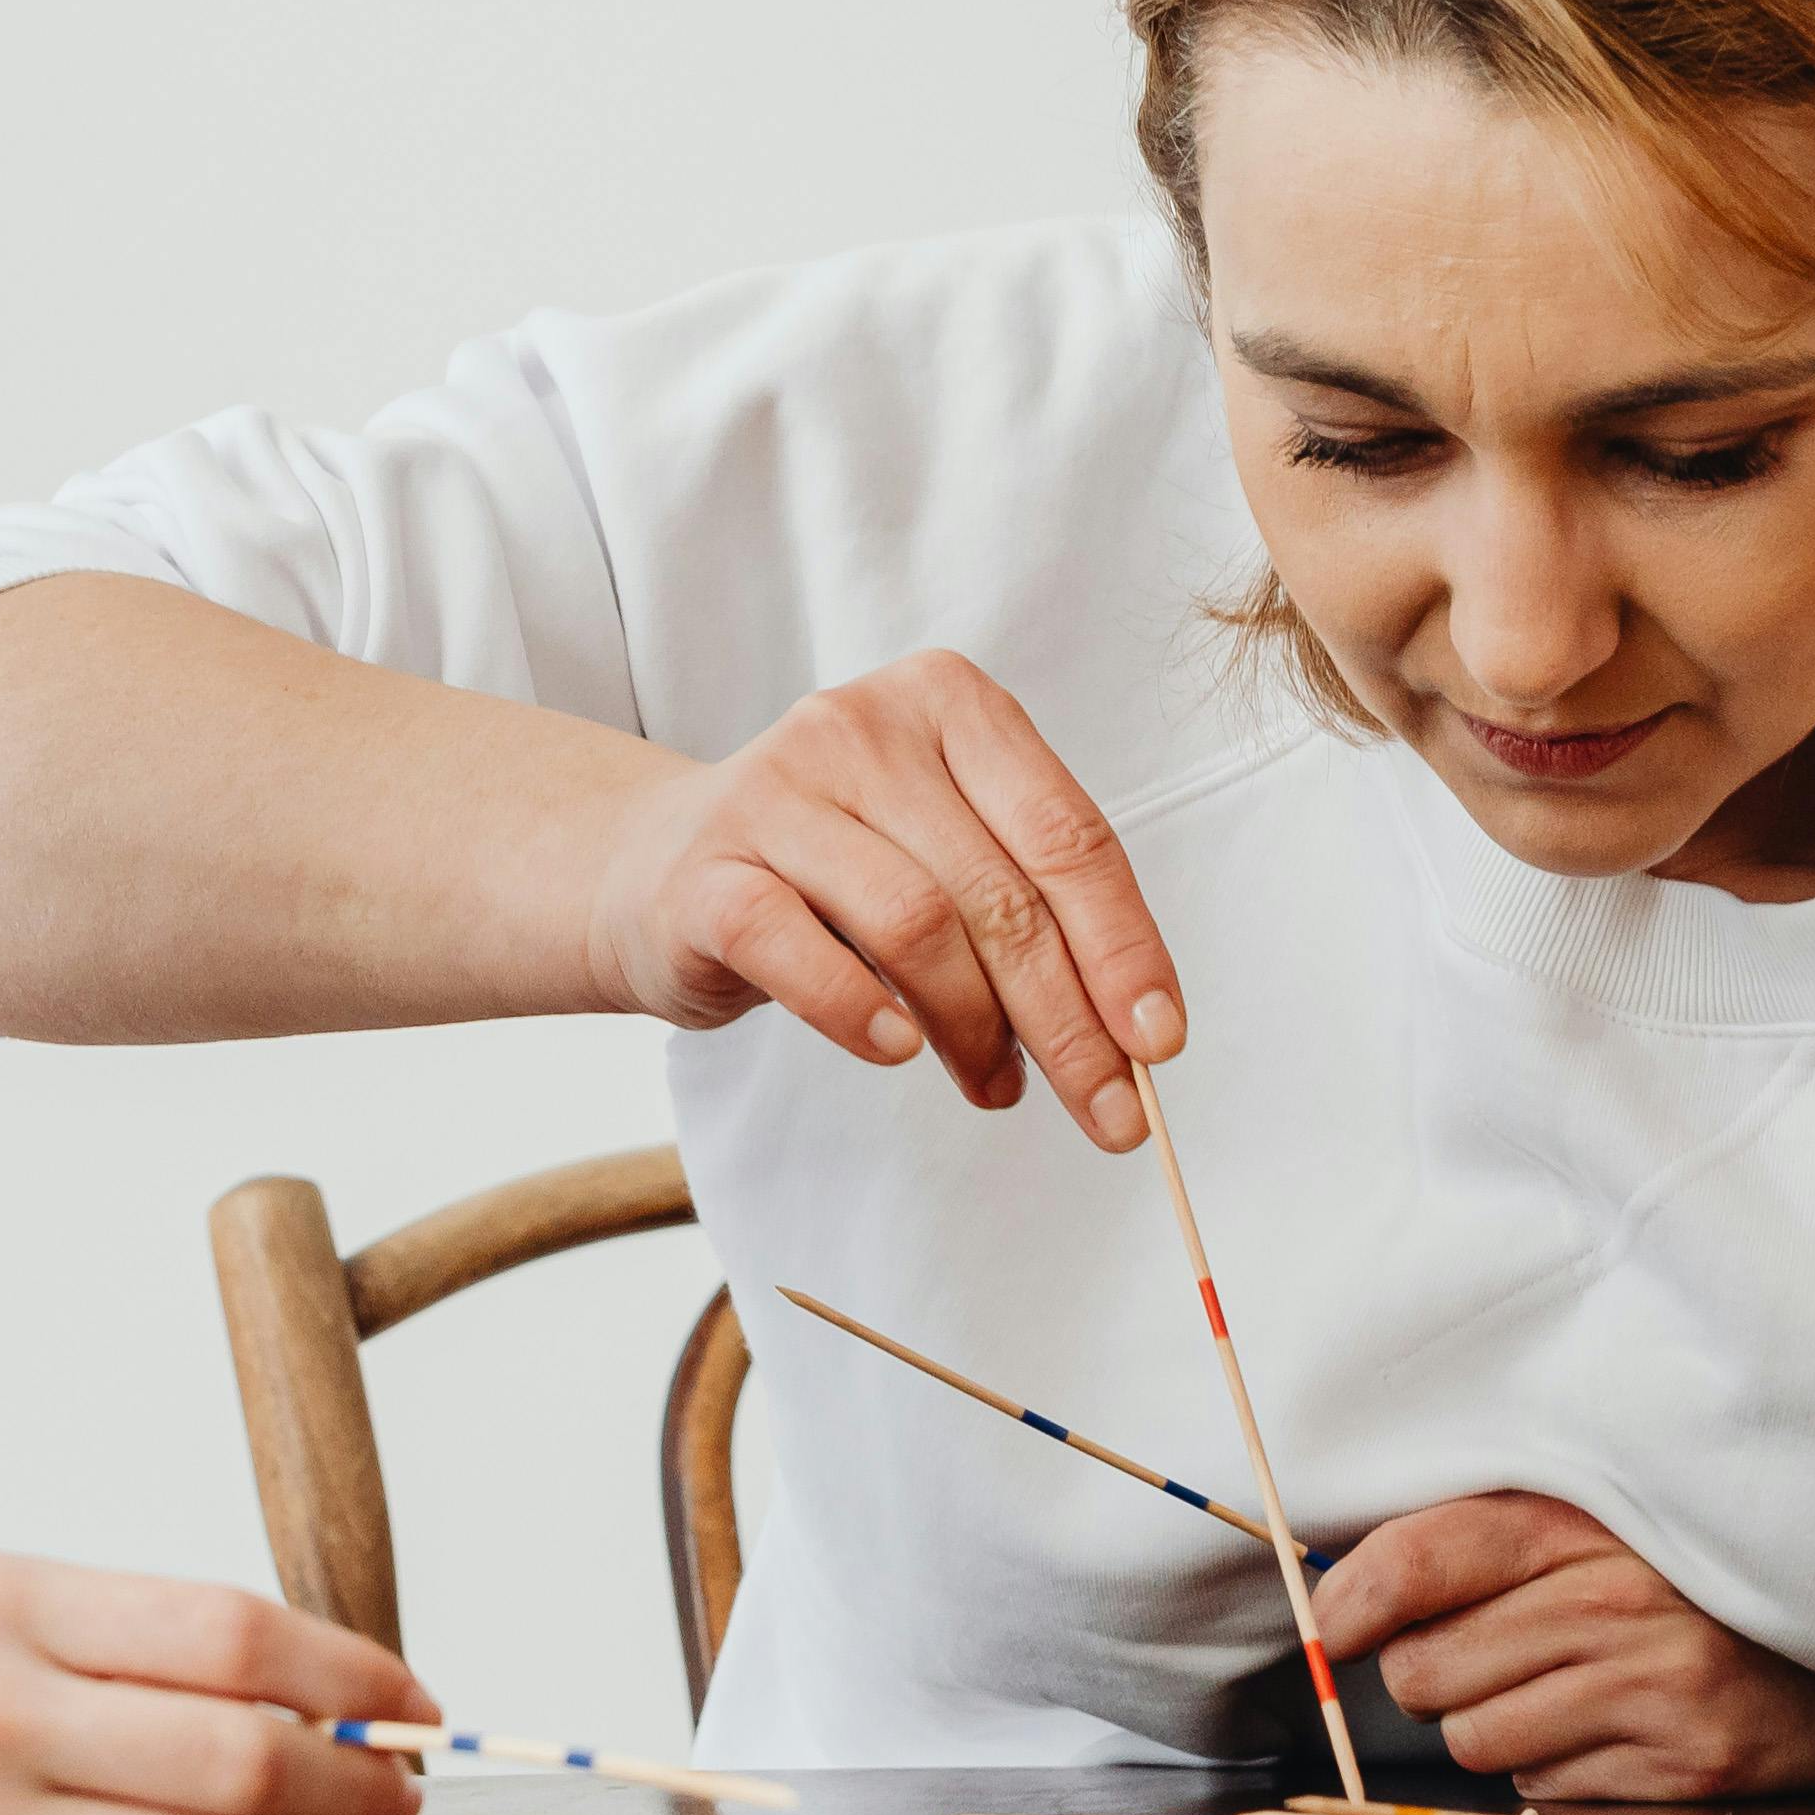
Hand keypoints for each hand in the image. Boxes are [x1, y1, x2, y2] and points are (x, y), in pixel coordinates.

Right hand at [575, 650, 1185, 1147]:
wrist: (654, 867)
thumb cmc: (832, 869)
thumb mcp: (944, 853)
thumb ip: (1032, 911)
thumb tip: (1133, 1037)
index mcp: (947, 703)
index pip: (1067, 835)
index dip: (1124, 949)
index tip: (1160, 1045)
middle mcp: (860, 726)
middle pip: (1000, 895)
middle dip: (1067, 1019)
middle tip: (1107, 1112)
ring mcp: (774, 792)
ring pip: (915, 924)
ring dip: (974, 1030)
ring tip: (994, 1086)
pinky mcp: (706, 873)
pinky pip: (800, 951)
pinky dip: (862, 1012)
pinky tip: (898, 1051)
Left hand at [1304, 1493, 1814, 1802]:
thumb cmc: (1704, 1578)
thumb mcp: (1606, 1522)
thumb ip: (1492, 1537)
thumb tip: (1348, 1585)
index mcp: (1591, 1518)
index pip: (1424, 1556)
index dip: (1353, 1599)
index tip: (1334, 1623)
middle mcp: (1621, 1601)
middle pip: (1426, 1669)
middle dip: (1428, 1674)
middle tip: (1482, 1654)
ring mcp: (1659, 1688)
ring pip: (1472, 1738)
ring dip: (1490, 1724)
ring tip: (1559, 1688)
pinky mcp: (1689, 1766)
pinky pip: (1542, 1786)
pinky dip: (1553, 1766)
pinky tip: (1611, 1728)